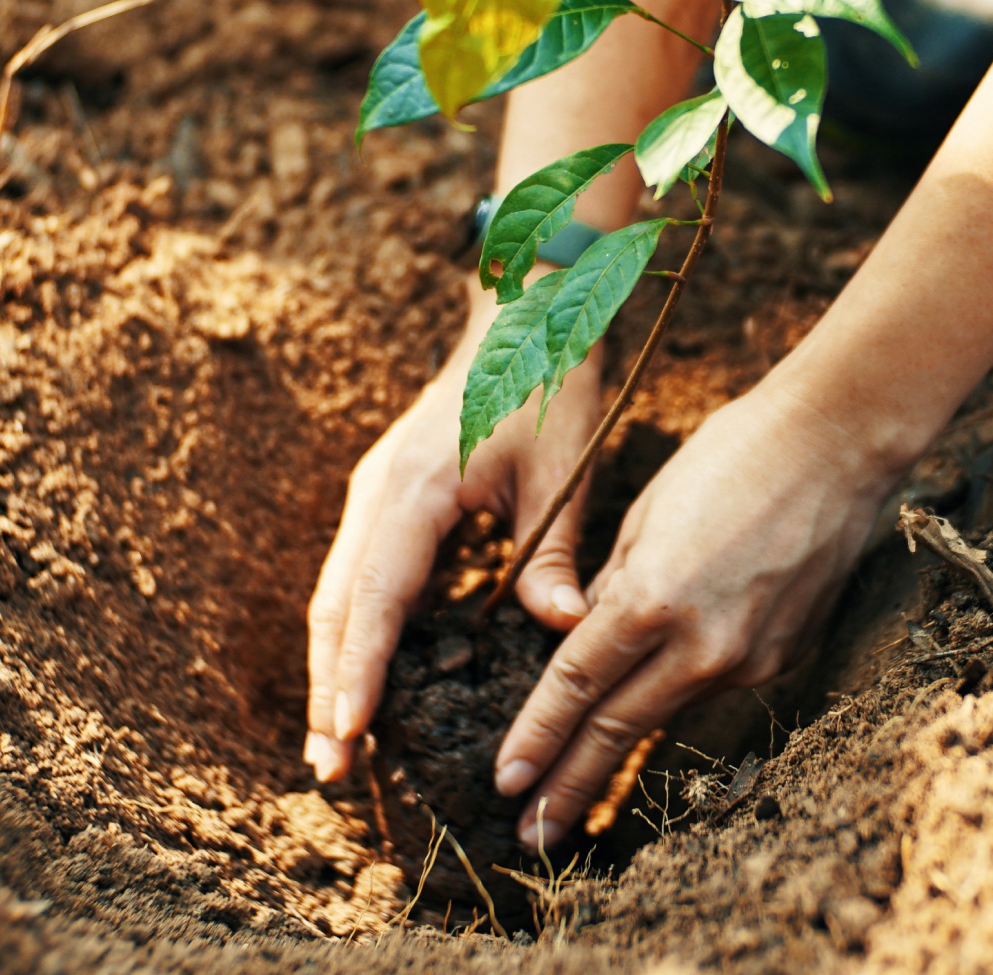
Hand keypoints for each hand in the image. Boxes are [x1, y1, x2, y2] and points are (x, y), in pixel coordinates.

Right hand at [304, 281, 599, 783]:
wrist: (522, 319)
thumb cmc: (546, 387)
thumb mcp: (561, 471)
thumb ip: (552, 553)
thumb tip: (564, 630)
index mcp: (416, 488)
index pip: (377, 595)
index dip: (360, 670)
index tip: (347, 735)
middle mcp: (380, 493)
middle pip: (337, 604)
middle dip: (329, 687)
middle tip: (329, 771)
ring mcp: (377, 493)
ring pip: (340, 592)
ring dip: (335, 664)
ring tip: (336, 742)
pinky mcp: (389, 496)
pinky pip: (362, 573)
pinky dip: (358, 629)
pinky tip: (370, 675)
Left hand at [491, 372, 895, 846]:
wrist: (837, 445)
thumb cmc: (731, 455)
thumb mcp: (647, 512)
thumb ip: (614, 586)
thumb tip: (588, 633)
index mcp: (654, 597)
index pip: (577, 685)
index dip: (537, 738)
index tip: (505, 781)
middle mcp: (704, 643)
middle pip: (618, 728)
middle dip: (569, 785)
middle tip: (530, 835)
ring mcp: (751, 657)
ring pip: (668, 710)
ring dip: (620, 753)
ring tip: (579, 794)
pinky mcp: (785, 655)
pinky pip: (715, 684)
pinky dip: (678, 694)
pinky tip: (656, 703)